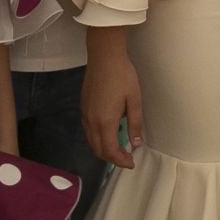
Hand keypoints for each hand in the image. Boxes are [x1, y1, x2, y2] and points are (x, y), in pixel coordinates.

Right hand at [81, 39, 141, 169]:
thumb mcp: (134, 100)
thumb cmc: (122, 76)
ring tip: (119, 149)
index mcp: (105, 122)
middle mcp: (91, 122)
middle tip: (127, 158)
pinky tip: (108, 134)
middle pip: (98, 150)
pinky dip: (97, 140)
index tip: (131, 163)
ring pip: (91, 142)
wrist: (104, 57)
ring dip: (104, 150)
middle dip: (112, 158)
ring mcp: (85, 115)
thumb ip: (135, 124)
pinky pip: (88, 132)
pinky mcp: (83, 107)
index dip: (120, 161)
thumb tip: (136, 143)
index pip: (110, 151)